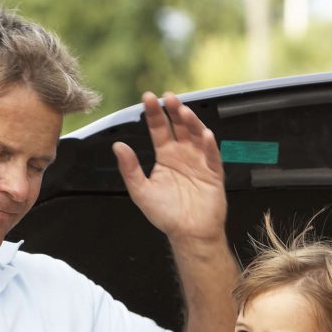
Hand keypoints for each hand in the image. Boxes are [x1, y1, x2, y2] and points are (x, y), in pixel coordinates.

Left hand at [112, 91, 225, 243]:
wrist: (189, 234)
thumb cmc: (167, 215)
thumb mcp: (141, 191)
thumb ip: (130, 169)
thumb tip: (118, 146)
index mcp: (166, 156)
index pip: (159, 129)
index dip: (154, 114)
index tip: (148, 98)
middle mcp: (183, 155)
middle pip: (179, 126)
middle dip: (174, 110)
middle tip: (169, 97)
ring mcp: (199, 162)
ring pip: (196, 136)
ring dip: (192, 122)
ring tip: (184, 111)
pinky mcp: (214, 173)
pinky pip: (212, 156)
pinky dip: (209, 146)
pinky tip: (205, 136)